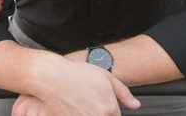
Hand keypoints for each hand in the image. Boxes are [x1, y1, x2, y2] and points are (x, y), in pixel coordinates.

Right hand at [21, 59, 139, 114]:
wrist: (50, 76)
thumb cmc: (75, 74)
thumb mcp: (105, 76)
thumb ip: (124, 93)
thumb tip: (135, 105)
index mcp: (109, 109)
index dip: (111, 110)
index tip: (102, 105)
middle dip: (100, 112)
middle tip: (90, 102)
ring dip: (90, 113)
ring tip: (82, 104)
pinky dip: (78, 114)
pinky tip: (74, 107)